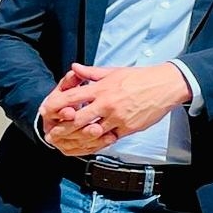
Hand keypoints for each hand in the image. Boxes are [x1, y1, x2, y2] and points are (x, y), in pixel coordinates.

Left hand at [42, 62, 190, 144]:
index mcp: (102, 88)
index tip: (47, 111)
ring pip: (92, 133)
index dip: (56, 105)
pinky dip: (97, 143)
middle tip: (52, 134)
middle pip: (78, 119)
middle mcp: (107, 104)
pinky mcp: (128, 128)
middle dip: (62, 128)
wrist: (165, 86)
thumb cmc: (140, 78)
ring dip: (77, 139)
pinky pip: (108, 139)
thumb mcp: (113, 71)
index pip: (72, 97)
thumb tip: (74, 68)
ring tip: (66, 143)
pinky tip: (88, 145)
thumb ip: (91, 72)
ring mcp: (118, 118)